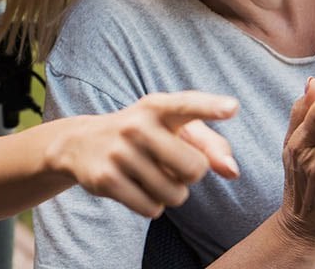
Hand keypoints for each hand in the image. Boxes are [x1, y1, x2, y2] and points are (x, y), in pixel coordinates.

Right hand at [48, 91, 240, 217]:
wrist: (81, 142)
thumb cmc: (144, 134)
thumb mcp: (173, 128)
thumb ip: (210, 145)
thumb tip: (233, 171)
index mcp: (157, 107)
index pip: (187, 104)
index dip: (210, 107)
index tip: (232, 108)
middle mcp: (137, 125)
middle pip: (194, 169)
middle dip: (191, 176)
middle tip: (172, 165)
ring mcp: (119, 153)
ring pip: (175, 195)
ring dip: (172, 194)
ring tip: (152, 176)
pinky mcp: (106, 179)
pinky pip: (152, 209)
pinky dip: (152, 206)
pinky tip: (136, 188)